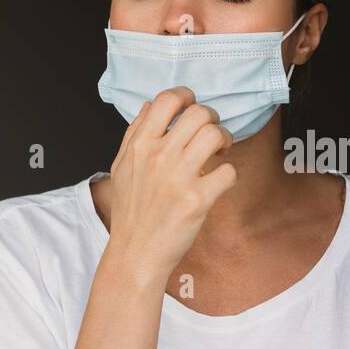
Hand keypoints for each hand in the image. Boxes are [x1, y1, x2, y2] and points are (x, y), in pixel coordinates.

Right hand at [105, 86, 235, 279]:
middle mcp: (159, 156)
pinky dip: (228, 175)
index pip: (167, 100)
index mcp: (140, 145)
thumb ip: (135, 133)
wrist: (136, 252)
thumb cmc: (131, 211)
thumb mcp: (122, 166)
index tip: (192, 106)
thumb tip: (150, 106)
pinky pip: (228, 172)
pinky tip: (217, 182)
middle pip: (199, 113)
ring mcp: (179, 177)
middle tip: (210, 134)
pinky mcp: (198, 199)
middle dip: (212, 119)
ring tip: (218, 153)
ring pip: (216, 135)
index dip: (186, 96)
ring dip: (225, 141)